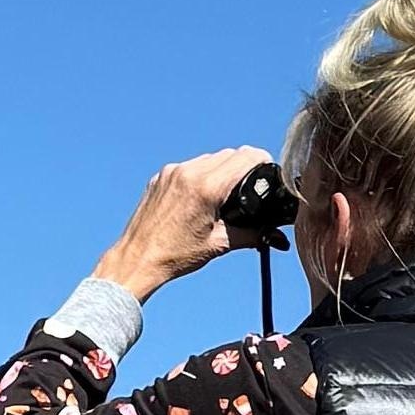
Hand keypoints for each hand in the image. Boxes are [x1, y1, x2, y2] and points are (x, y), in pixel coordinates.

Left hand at [100, 147, 279, 298]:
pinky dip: (201, 176)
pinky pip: (190, 166)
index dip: (263, 161)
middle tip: (249, 189)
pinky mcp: (161, 176)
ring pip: (210, 158)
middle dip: (244, 167)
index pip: (245, 156)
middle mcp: (188, 173)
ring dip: (222, 170)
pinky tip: (200, 198)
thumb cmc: (174, 256)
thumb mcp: (218, 245)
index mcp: (206, 188)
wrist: (137, 260)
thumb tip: (277, 236)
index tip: (268, 171)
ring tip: (224, 196)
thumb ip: (253, 235)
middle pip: (230, 154)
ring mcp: (172, 172)